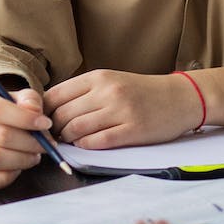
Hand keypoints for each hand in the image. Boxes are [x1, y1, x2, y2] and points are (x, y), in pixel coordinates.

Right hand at [0, 85, 49, 190]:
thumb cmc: (9, 113)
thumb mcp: (20, 99)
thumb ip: (29, 100)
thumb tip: (32, 110)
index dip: (25, 118)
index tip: (46, 124)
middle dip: (29, 142)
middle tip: (46, 145)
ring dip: (21, 159)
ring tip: (34, 155)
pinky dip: (6, 177)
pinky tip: (17, 168)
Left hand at [45, 70, 201, 149]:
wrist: (180, 97)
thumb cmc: (142, 92)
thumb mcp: (111, 81)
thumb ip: (84, 92)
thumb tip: (51, 108)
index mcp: (98, 77)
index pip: (55, 94)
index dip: (44, 111)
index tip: (43, 120)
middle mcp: (107, 92)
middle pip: (63, 114)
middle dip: (53, 129)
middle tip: (54, 136)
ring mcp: (120, 111)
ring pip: (76, 129)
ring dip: (67, 139)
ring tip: (69, 141)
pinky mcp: (132, 130)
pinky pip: (97, 142)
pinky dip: (85, 146)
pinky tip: (86, 145)